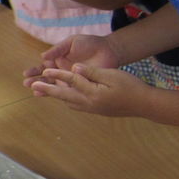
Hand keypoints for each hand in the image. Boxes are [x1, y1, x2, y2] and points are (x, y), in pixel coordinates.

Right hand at [23, 34, 122, 85]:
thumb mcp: (72, 42)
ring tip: (35, 92)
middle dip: (35, 81)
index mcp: (58, 60)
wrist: (109, 50)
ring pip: (54, 86)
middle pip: (45, 78)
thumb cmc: (89, 43)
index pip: (43, 67)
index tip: (26, 74)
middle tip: (27, 84)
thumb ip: (58, 49)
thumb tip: (43, 56)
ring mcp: (70, 80)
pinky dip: (60, 95)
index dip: (35, 71)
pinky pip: (69, 92)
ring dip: (44, 89)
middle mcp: (62, 72)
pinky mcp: (80, 86)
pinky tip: (52, 97)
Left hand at [28, 64, 150, 117]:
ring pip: (69, 101)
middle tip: (33, 86)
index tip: (45, 69)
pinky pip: (76, 105)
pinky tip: (65, 96)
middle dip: (48, 90)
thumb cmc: (131, 87)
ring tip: (44, 91)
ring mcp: (92, 109)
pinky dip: (67, 99)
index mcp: (92, 94)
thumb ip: (92, 72)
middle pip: (64, 95)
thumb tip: (74, 68)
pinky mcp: (96, 110)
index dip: (58, 74)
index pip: (71, 81)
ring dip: (56, 95)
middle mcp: (89, 104)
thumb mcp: (112, 75)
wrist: (145, 104)